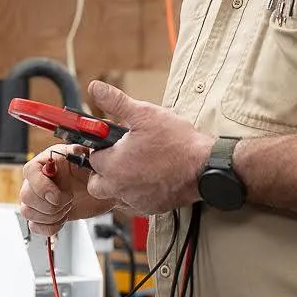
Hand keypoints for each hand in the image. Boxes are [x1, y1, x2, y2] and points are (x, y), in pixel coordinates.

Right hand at [18, 144, 114, 236]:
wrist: (101, 192)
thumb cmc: (93, 173)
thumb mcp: (89, 159)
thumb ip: (81, 152)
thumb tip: (76, 150)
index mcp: (48, 162)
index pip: (29, 172)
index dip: (40, 186)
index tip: (56, 195)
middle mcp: (39, 180)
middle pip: (26, 195)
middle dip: (50, 204)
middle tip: (68, 200)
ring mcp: (39, 199)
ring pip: (27, 212)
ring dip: (51, 215)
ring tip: (67, 207)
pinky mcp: (43, 215)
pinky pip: (34, 226)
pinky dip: (50, 226)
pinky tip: (62, 218)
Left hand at [85, 81, 214, 215]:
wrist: (204, 165)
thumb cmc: (177, 142)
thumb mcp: (144, 114)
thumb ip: (116, 101)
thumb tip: (96, 88)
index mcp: (114, 165)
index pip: (92, 158)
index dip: (100, 148)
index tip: (110, 142)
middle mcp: (121, 187)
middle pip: (96, 184)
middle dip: (102, 171)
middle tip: (117, 157)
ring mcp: (136, 200)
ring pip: (116, 195)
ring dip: (120, 183)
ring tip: (136, 165)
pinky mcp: (152, 208)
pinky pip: (135, 203)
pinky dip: (138, 192)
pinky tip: (150, 177)